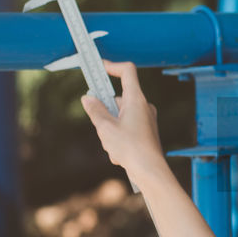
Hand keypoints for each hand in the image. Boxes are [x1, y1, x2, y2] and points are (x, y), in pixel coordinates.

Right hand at [80, 60, 164, 178]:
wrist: (149, 170)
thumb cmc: (130, 148)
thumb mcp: (105, 128)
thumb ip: (95, 110)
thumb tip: (88, 98)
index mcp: (136, 99)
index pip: (127, 71)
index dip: (112, 66)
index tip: (98, 66)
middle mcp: (143, 106)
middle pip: (117, 98)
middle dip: (104, 112)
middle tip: (101, 127)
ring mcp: (145, 119)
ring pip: (119, 116)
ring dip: (110, 129)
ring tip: (113, 145)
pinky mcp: (145, 131)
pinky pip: (125, 128)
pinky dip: (118, 138)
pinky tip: (119, 154)